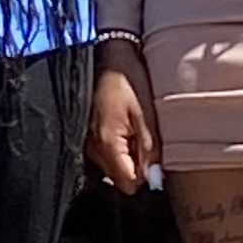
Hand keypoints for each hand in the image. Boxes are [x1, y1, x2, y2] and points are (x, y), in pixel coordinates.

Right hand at [87, 43, 158, 195]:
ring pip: (112, 168)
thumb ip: (149, 151)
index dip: (144, 177)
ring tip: (135, 131)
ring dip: (127, 157)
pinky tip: (125, 128)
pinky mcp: (88, 136)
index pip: (127, 184)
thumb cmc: (128, 81)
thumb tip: (154, 179)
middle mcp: (93, 149)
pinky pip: (105, 155)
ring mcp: (88, 143)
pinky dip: (118, 148)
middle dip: (136, 167)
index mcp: (107, 144)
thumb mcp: (145, 116)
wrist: (108, 58)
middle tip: (146, 141)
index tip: (155, 161)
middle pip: (118, 179)